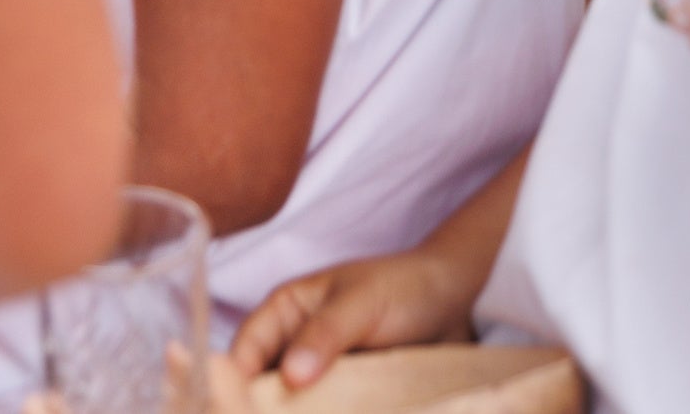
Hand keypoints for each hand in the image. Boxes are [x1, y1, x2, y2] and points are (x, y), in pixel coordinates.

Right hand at [230, 243, 472, 390]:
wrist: (454, 304)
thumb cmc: (403, 288)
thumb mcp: (361, 303)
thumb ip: (325, 334)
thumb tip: (290, 377)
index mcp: (286, 311)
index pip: (246, 349)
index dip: (236, 381)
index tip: (236, 409)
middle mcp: (294, 347)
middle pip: (262, 387)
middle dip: (262, 410)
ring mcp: (319, 378)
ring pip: (292, 409)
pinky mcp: (345, 401)